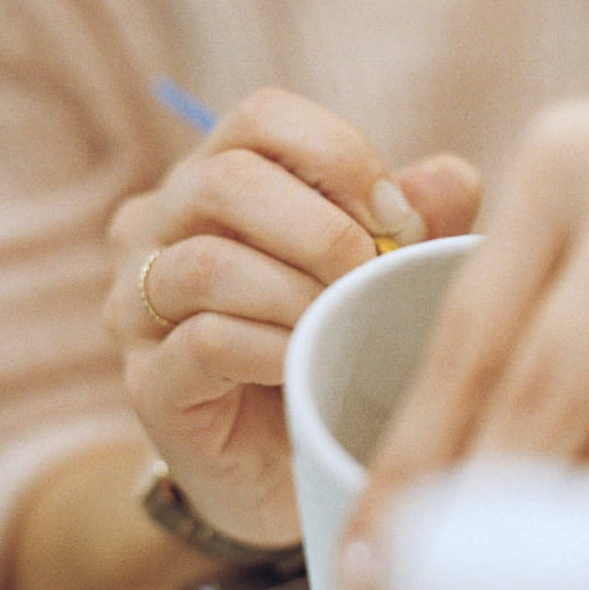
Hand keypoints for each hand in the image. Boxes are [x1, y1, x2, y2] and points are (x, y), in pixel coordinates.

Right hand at [104, 88, 480, 546]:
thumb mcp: (389, 272)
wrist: (300, 472)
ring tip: (343, 328)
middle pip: (224, 178)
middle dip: (323, 230)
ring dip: (300, 294)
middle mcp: (156, 229)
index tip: (399, 217)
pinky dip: (276, 349)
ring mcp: (138, 307)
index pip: (260, 117)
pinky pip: (207, 342)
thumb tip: (451, 176)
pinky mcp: (149, 383)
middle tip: (374, 279)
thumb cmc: (341, 350)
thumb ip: (421, 219)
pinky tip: (308, 367)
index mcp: (213, 181)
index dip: (338, 154)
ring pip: (207, 263)